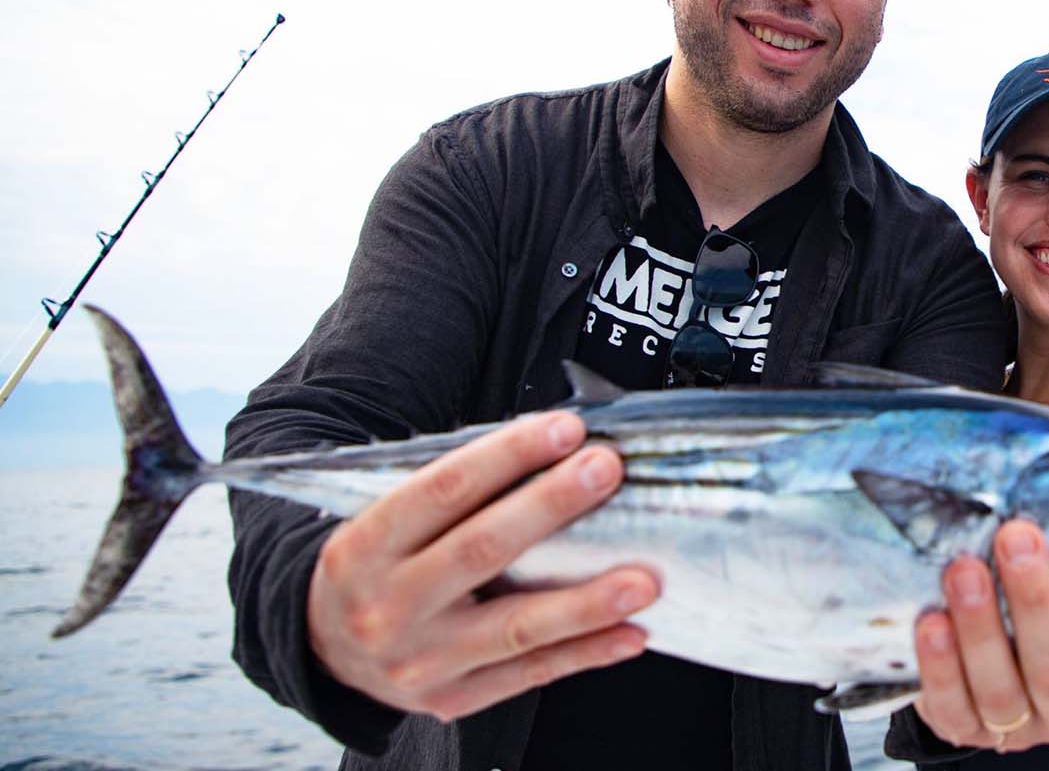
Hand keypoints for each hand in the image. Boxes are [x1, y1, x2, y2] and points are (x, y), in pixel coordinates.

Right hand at [307, 410, 658, 720]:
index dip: (508, 455)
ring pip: (515, 626)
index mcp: (365, 546)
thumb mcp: (385, 523)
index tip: (566, 430)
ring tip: (643, 578)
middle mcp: (389, 605)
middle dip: (551, 505)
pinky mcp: (451, 699)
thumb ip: (454, 497)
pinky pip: (530, 673)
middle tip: (606, 470)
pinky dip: (586, 653)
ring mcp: (420, 660)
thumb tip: (552, 456)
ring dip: (587, 602)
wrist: (323, 651)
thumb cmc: (376, 567)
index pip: (443, 490)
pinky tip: (630, 633)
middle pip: (482, 549)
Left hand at [912, 401, 1048, 752]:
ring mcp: (1018, 727)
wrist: (996, 643)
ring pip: (1004, 693)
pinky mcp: (964, 729)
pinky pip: (952, 709)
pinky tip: (929, 620)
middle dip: (1034, 603)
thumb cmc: (1044, 580)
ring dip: (982, 628)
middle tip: (1014, 536)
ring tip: (963, 567)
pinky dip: (940, 667)